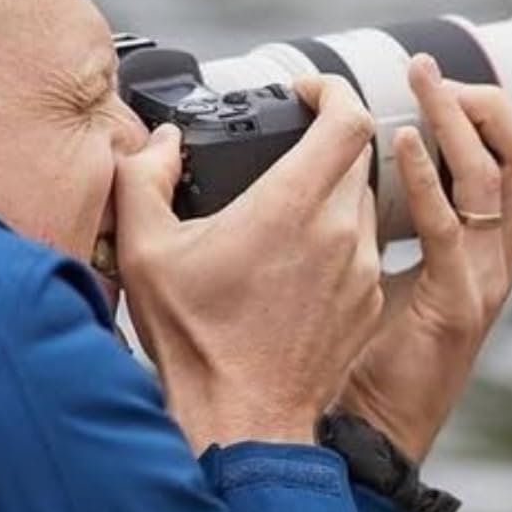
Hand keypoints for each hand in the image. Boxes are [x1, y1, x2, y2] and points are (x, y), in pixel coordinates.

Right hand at [114, 74, 384, 453]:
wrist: (242, 421)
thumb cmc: (195, 341)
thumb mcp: (145, 250)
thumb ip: (144, 177)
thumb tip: (164, 144)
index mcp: (292, 206)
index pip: (349, 117)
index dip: (332, 90)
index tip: (305, 92)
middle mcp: (340, 231)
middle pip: (356, 154)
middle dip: (324, 141)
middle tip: (284, 149)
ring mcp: (361, 269)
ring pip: (363, 200)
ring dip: (331, 193)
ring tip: (283, 212)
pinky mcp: (368, 302)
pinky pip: (365, 247)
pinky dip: (339, 239)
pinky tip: (295, 263)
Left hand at [334, 53, 511, 462]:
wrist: (369, 436)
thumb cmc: (364, 359)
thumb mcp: (380, 274)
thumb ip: (380, 224)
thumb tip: (347, 169)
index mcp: (482, 251)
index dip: (488, 115)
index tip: (434, 80)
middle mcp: (495, 262)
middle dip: (487, 104)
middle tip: (429, 73)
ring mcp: (483, 283)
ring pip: (503, 180)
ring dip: (460, 122)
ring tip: (421, 87)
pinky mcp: (455, 307)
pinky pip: (452, 228)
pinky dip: (431, 178)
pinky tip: (404, 146)